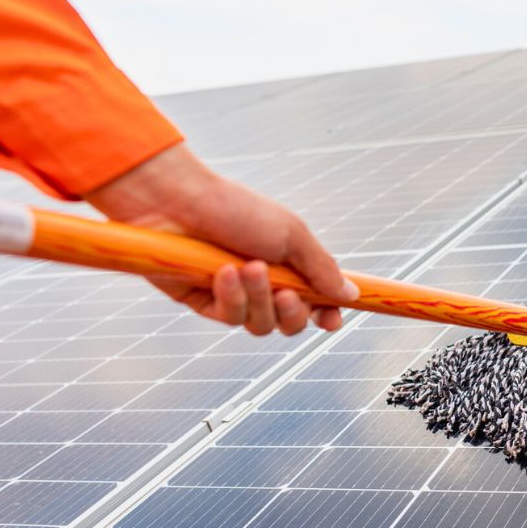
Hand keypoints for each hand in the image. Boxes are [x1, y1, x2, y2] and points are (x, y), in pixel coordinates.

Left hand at [84, 143, 356, 334]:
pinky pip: (229, 318)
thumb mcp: (291, 235)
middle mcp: (263, 283)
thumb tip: (350, 294)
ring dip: (260, 300)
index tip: (332, 321)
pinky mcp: (203, 302)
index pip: (315, 300)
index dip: (326, 314)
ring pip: (261, 325)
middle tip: (287, 293)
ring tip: (248, 268)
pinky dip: (231, 297)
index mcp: (288, 264)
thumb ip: (321, 268)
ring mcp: (233, 294)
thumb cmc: (235, 209)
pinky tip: (222, 273)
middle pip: (290, 323)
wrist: (176, 201)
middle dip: (293, 312)